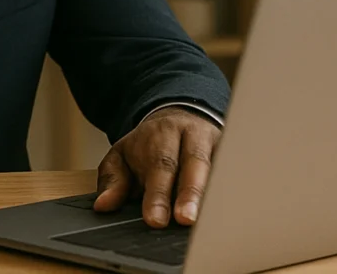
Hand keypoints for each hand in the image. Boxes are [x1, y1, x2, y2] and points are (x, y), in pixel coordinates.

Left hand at [93, 107, 220, 227]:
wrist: (180, 115)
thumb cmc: (151, 144)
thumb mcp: (123, 154)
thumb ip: (113, 179)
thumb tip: (103, 204)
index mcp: (161, 134)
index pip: (160, 164)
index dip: (158, 194)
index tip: (155, 219)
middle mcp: (191, 136)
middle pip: (194, 163)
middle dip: (190, 193)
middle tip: (185, 220)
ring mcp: (216, 144)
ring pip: (219, 167)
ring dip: (214, 195)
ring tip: (210, 222)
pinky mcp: (232, 153)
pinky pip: (233, 172)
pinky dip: (232, 191)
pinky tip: (229, 211)